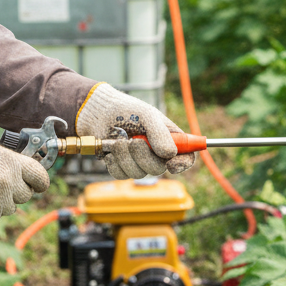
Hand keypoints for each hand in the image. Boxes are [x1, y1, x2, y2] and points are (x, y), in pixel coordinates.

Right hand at [0, 134, 48, 226]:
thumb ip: (12, 155)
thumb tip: (29, 161)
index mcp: (13, 163)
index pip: (41, 178)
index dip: (39, 181)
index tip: (36, 183)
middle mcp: (8, 182)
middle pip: (26, 196)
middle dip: (16, 191)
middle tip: (0, 184)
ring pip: (9, 208)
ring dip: (0, 202)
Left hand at [76, 83, 195, 178]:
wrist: (99, 114)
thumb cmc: (127, 111)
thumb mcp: (148, 116)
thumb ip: (161, 134)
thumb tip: (170, 155)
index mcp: (170, 139)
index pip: (186, 157)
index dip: (183, 164)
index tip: (172, 164)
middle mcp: (157, 153)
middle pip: (159, 169)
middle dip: (144, 157)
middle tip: (134, 141)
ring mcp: (140, 162)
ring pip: (138, 174)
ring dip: (126, 157)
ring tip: (118, 141)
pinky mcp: (123, 167)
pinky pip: (122, 175)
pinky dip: (115, 163)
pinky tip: (111, 151)